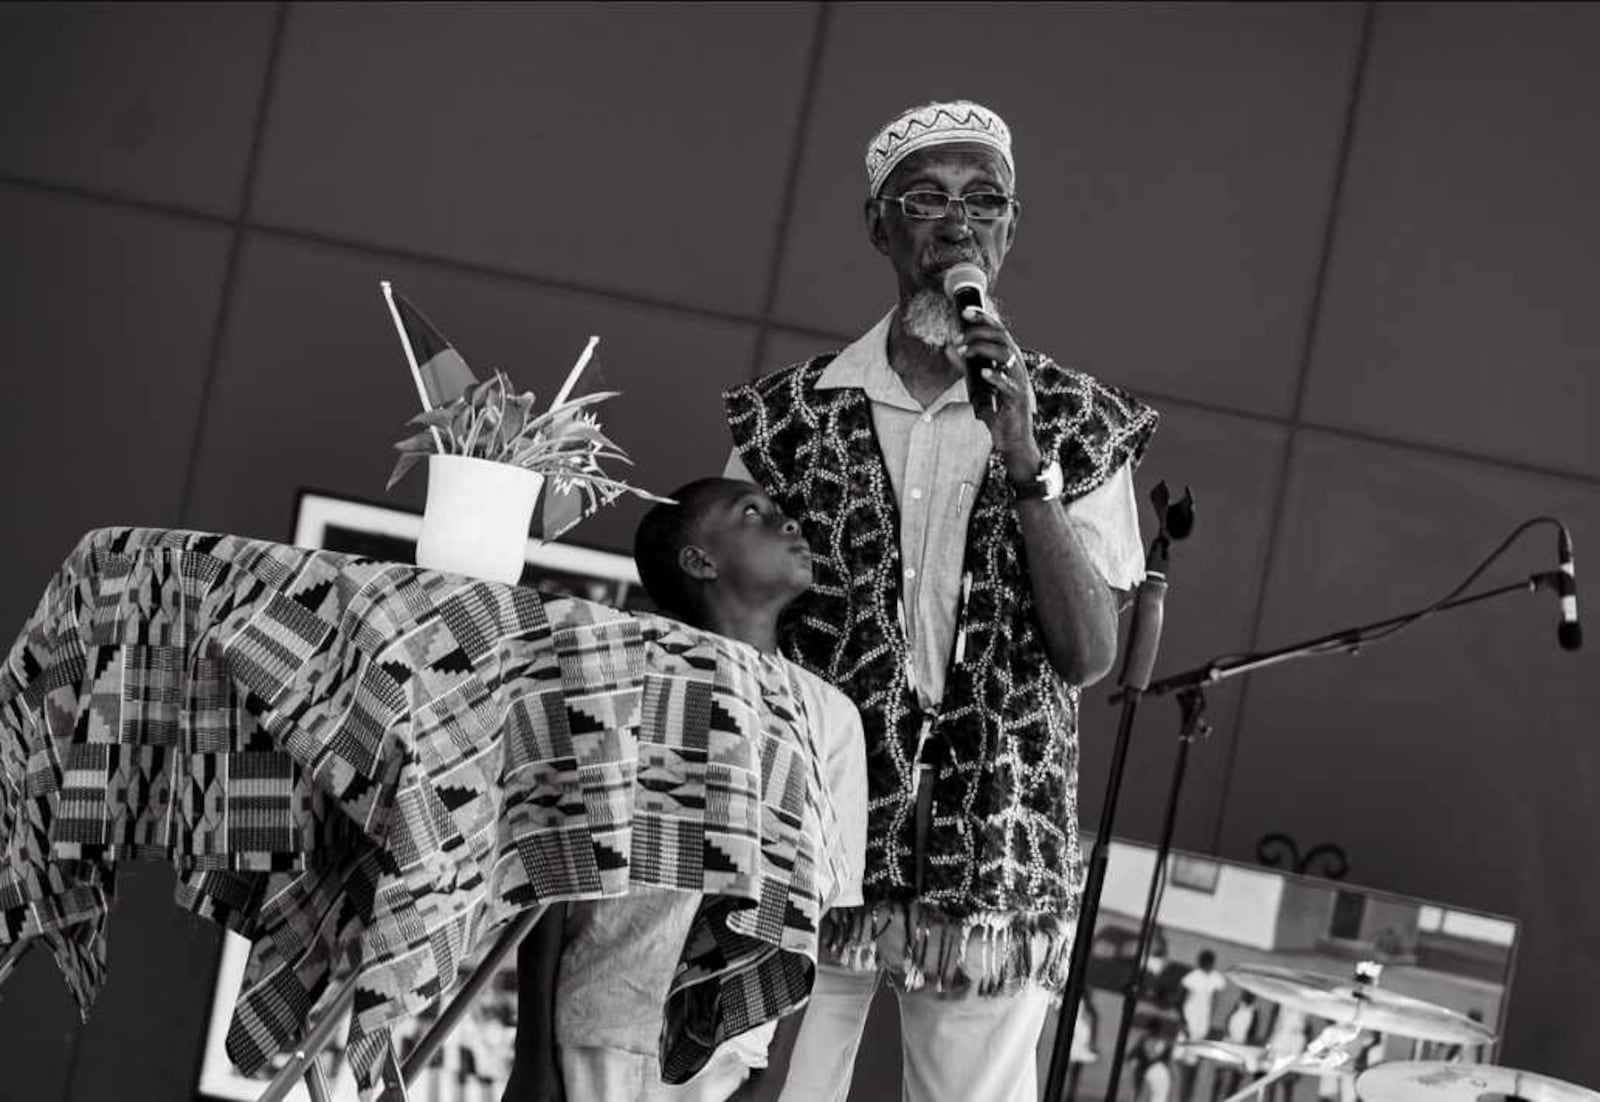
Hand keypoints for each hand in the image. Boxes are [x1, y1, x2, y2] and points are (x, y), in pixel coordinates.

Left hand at [945, 305, 1041, 479]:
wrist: (1011, 438)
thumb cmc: (996, 410)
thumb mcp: (977, 384)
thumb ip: (966, 366)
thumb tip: (949, 348)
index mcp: (1008, 360)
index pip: (998, 331)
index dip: (984, 319)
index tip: (964, 311)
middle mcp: (1017, 366)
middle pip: (1003, 337)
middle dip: (979, 332)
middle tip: (957, 337)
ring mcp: (1019, 381)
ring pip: (1007, 355)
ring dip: (983, 349)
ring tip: (963, 351)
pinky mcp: (1018, 399)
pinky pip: (1009, 384)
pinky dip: (996, 376)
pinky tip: (983, 373)